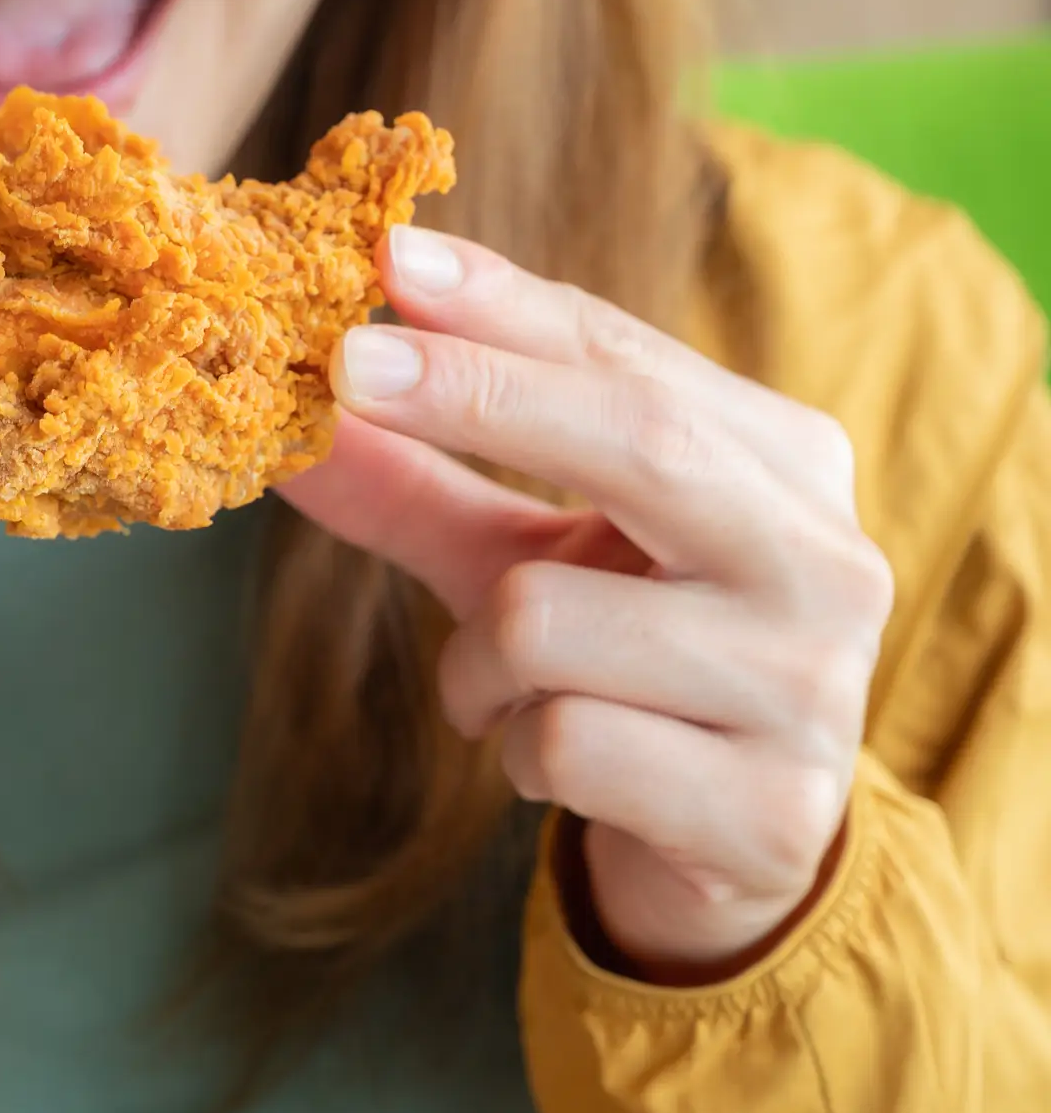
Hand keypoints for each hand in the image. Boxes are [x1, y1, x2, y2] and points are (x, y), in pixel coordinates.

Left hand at [281, 226, 892, 975]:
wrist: (722, 851)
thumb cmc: (619, 666)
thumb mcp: (519, 558)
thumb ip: (417, 482)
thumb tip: (290, 417)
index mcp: (783, 464)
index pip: (628, 357)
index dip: (502, 309)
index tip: (387, 262)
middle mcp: (823, 558)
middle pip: (637, 439)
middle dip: (474, 398)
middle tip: (344, 375)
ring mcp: (811, 687)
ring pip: (547, 620)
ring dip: (475, 666)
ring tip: (509, 696)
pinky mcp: (769, 809)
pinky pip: (562, 743)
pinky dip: (515, 753)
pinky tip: (560, 767)